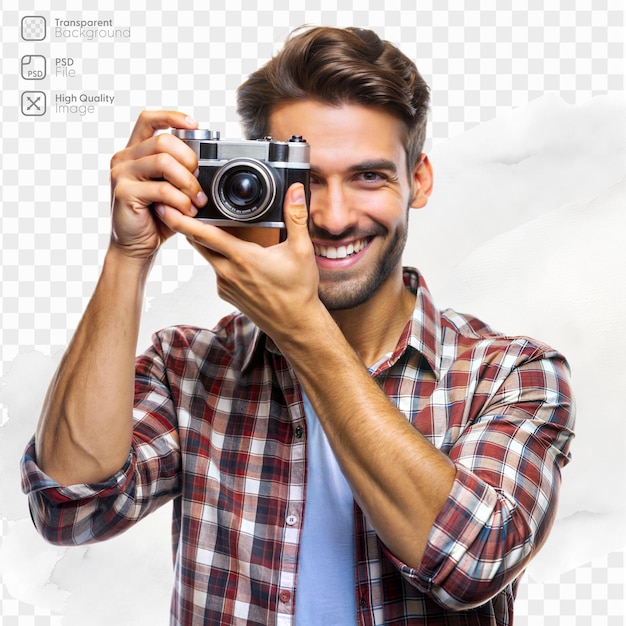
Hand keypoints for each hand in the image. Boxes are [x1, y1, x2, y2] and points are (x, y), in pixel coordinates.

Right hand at [108, 110, 206, 262]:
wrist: (137, 247)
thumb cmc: (157, 218)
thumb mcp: (172, 189)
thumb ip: (181, 171)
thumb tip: (207, 159)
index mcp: (135, 152)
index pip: (149, 119)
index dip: (172, 117)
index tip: (195, 125)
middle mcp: (124, 158)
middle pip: (163, 141)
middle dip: (190, 161)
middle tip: (199, 184)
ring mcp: (121, 174)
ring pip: (163, 162)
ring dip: (188, 183)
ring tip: (197, 201)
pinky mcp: (123, 193)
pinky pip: (161, 189)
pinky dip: (180, 200)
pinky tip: (186, 211)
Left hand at [156, 183, 324, 337]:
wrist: (295, 325)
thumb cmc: (298, 291)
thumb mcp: (302, 251)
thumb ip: (296, 217)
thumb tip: (295, 192)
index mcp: (243, 258)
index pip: (204, 234)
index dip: (182, 220)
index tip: (166, 207)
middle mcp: (228, 272)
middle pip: (197, 242)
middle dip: (187, 224)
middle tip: (179, 205)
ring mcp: (225, 285)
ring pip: (208, 256)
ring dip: (206, 241)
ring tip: (211, 225)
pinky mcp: (226, 294)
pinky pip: (217, 270)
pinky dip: (220, 259)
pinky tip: (235, 255)